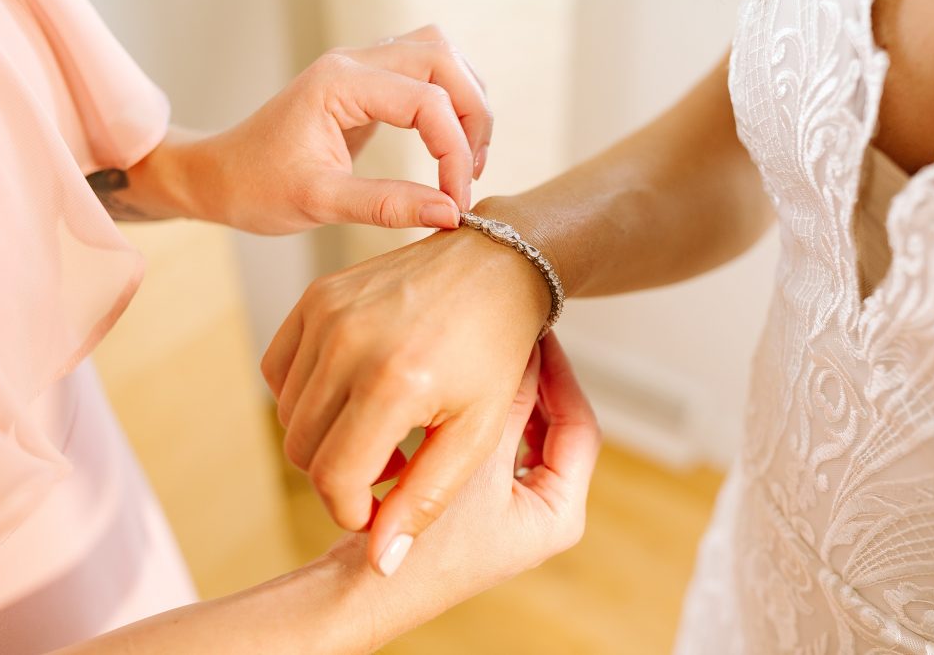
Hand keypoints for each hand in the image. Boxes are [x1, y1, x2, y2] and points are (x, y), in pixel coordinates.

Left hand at [178, 25, 491, 233]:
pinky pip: (424, 70)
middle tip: (471, 173)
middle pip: (443, 61)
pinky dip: (449, 100)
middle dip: (472, 117)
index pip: (426, 102)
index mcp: (338, 85)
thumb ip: (387, 206)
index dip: (454, 152)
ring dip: (465, 102)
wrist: (221, 176)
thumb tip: (449, 214)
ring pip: (439, 55)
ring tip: (465, 158)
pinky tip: (447, 141)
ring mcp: (360, 66)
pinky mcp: (366, 82)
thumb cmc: (257, 188)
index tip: (457, 201)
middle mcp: (353, 62)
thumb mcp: (320, 203)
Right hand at [261, 219, 551, 573]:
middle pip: (302, 450)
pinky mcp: (315, 297)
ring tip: (378, 430)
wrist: (495, 265)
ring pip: (287, 415)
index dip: (351, 510)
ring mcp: (325, 313)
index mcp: (394, 382)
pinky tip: (350, 395)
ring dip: (324, 436)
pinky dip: (304, 396)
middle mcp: (347, 343)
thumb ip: (427, 497)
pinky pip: (279, 371)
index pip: (333, 479)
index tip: (380, 509)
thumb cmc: (495, 350)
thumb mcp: (478, 431)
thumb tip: (383, 561)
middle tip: (387, 467)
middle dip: (338, 475)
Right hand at [331, 333, 600, 640]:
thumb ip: (510, 408)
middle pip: (543, 428)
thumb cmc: (420, 551)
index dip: (561, 377)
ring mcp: (500, 509)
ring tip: (482, 354)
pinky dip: (460, 415)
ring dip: (493, 396)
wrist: (355, 598)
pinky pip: (471, 441)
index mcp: (558, 512)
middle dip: (525, 384)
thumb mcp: (475, 462)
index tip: (541, 337)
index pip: (578, 428)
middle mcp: (536, 512)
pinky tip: (445, 386)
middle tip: (511, 335)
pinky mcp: (466, 502)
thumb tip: (528, 350)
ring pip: (504, 432)